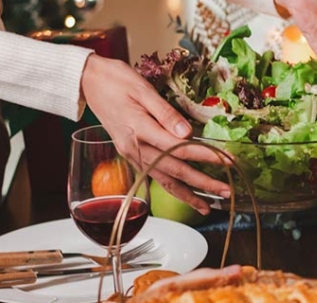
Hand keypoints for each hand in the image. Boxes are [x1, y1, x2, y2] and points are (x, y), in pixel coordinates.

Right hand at [80, 55, 229, 214]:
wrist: (88, 82)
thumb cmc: (116, 81)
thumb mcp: (143, 89)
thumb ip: (166, 113)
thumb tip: (188, 133)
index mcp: (141, 130)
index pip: (180, 148)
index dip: (206, 156)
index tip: (228, 161)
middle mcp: (135, 148)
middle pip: (175, 170)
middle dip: (203, 184)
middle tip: (227, 191)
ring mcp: (131, 154)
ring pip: (163, 180)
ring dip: (187, 195)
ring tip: (208, 207)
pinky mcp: (130, 155)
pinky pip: (153, 177)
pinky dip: (171, 188)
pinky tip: (184, 195)